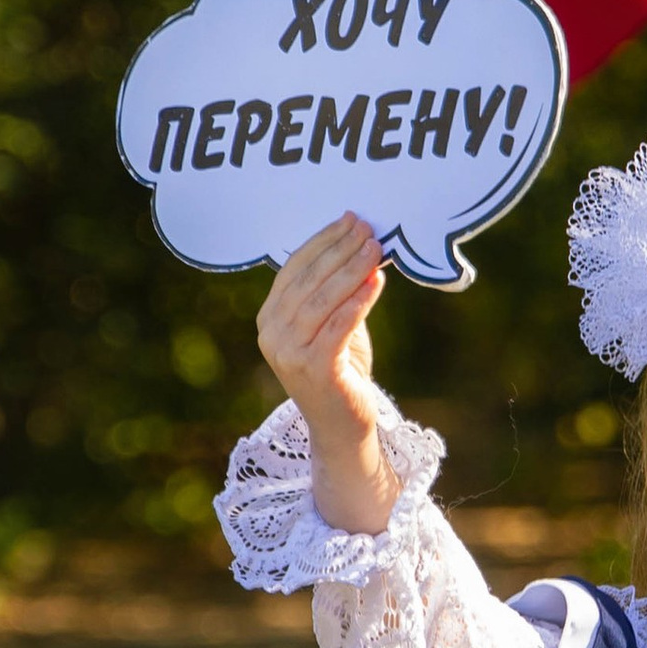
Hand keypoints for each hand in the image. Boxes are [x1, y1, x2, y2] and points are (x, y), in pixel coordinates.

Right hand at [255, 214, 398, 533]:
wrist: (343, 427)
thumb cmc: (341, 371)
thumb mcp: (332, 324)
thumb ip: (335, 290)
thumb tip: (359, 241)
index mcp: (269, 318)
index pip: (293, 268)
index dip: (323, 241)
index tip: (350, 220)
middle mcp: (271, 335)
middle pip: (308, 280)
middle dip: (340, 250)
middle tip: (368, 228)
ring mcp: (288, 354)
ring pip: (322, 300)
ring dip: (351, 269)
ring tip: (376, 248)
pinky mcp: (313, 369)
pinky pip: (337, 326)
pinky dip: (358, 301)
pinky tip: (377, 281)